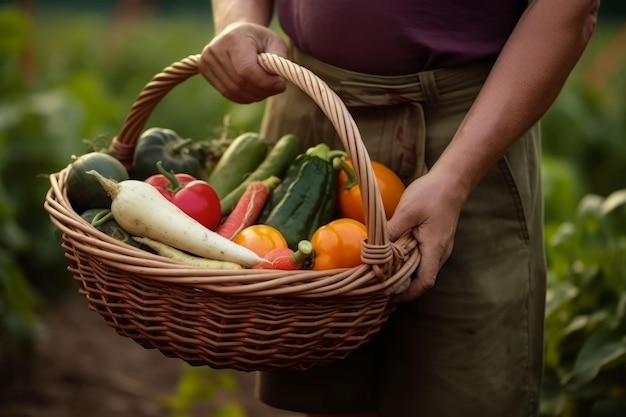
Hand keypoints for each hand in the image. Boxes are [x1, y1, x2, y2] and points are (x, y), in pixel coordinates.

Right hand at [199, 22, 288, 103]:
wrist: (235, 33)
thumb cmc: (258, 39)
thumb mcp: (275, 42)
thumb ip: (279, 60)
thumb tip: (279, 81)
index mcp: (233, 39)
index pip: (246, 70)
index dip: (265, 82)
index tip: (281, 83)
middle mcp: (215, 50)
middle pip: (240, 83)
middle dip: (263, 90)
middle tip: (277, 87)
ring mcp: (207, 61)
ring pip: (234, 92)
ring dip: (255, 95)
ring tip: (267, 88)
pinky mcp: (204, 71)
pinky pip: (228, 93)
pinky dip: (244, 97)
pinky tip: (254, 90)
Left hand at [386, 170, 466, 301]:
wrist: (452, 180)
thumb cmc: (432, 193)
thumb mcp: (408, 211)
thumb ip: (392, 230)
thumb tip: (375, 247)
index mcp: (435, 248)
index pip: (425, 282)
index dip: (407, 293)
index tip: (389, 294)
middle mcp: (440, 252)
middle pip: (422, 278)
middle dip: (402, 285)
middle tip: (380, 283)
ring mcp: (440, 246)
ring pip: (422, 268)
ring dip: (405, 272)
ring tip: (384, 271)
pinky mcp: (436, 239)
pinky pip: (423, 256)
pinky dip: (409, 260)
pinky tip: (394, 254)